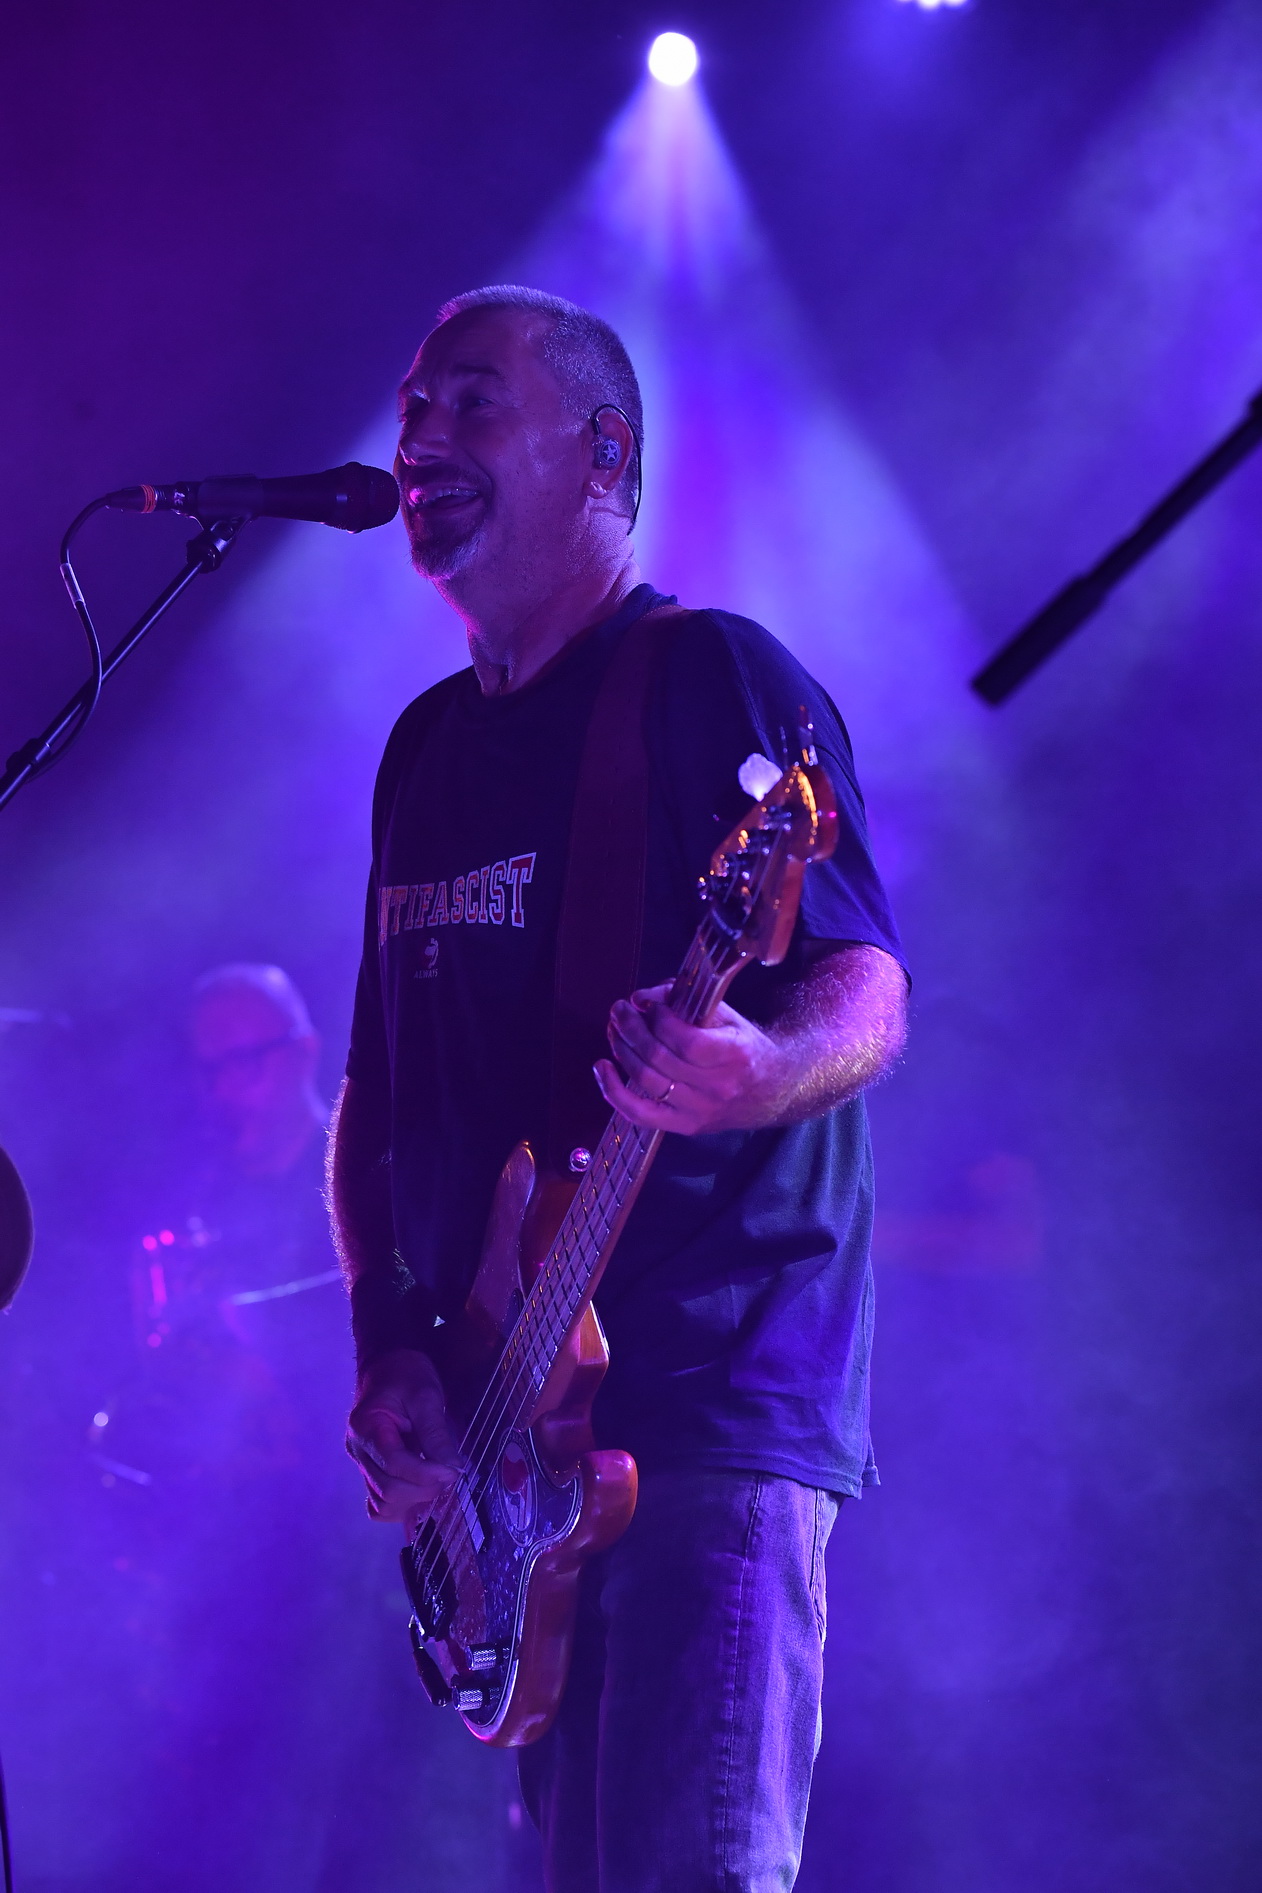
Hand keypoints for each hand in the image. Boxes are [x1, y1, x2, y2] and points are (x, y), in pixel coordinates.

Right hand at [346, 1348, 460, 1526]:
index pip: (393, 1463)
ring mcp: (362, 1465)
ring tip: (437, 1480)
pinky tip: (422, 1489)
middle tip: (450, 1474)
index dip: (425, 1473)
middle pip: (388, 1489)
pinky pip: (380, 1504)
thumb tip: (453, 1469)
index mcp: (366, 1428)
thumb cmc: (406, 1375)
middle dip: (424, 1488)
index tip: (453, 1471)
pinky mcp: (371, 1472)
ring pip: (383, 1504)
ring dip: (415, 1500)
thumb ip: (436, 1433)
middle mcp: (358, 1451)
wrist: (388, 1366)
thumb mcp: (426, 1395)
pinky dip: (403, 1505)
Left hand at [594, 984, 791, 1135]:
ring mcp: (699, 1110)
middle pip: (659, 1058)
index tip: (651, 1005)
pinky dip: (614, 1091)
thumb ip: (685, 1001)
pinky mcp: (684, 1126)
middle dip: (631, 1029)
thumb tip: (640, 998)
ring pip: (646, 1081)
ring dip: (622, 1051)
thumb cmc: (745, 1048)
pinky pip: (639, 1113)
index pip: (686, 1040)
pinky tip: (602, 1068)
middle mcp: (717, 1087)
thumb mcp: (726, 1017)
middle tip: (619, 1011)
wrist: (772, 1092)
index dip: (659, 1019)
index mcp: (734, 1054)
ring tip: (614, 1030)